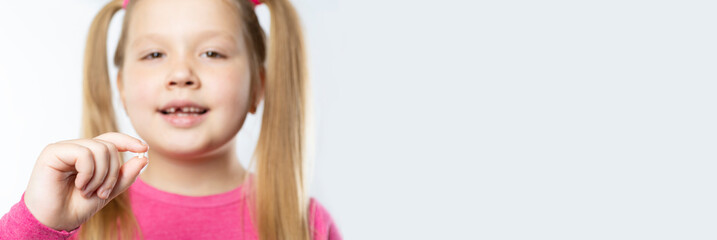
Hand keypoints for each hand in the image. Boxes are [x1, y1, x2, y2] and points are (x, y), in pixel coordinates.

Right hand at [23, 132, 148, 230]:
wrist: (54, 221)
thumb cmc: (76, 206)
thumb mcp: (108, 191)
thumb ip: (125, 176)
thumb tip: (143, 158)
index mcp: (89, 155)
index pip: (111, 139)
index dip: (128, 141)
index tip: (143, 149)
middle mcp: (77, 148)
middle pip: (109, 147)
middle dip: (112, 173)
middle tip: (101, 192)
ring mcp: (65, 148)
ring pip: (99, 149)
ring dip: (100, 176)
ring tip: (88, 191)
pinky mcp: (53, 152)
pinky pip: (84, 154)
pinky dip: (87, 173)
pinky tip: (79, 185)